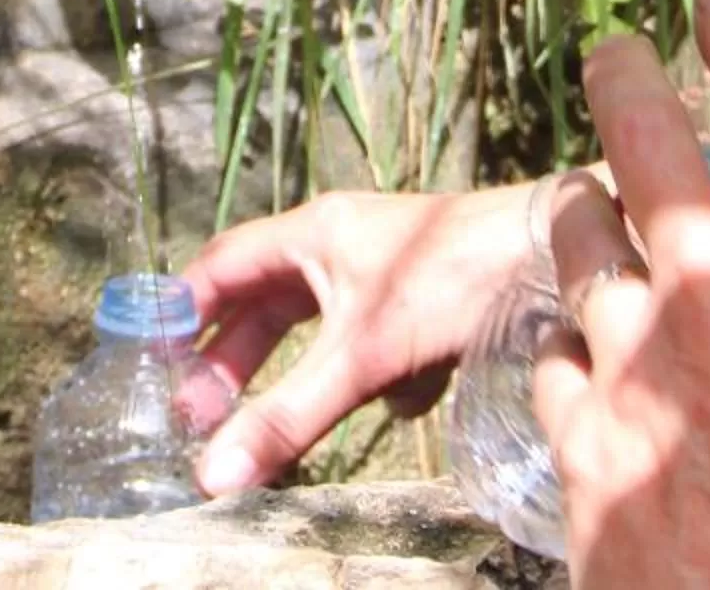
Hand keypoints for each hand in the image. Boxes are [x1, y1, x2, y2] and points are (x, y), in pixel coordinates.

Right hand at [178, 182, 534, 495]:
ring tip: (292, 421)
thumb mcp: (361, 355)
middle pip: (268, 304)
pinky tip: (418, 389)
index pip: (224, 265)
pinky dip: (392, 374)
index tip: (150, 354)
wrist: (558, 256)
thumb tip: (213, 475)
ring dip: (315, 373)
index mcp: (314, 233)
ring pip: (326, 330)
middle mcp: (344, 243)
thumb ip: (288, 416)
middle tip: (201, 412)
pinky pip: (384, 344)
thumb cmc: (455, 278)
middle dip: (236, 358)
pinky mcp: (430, 300)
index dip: (185, 308)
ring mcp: (388, 272)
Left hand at [535, 0, 709, 587]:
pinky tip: (580, 356)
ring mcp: (628, 361)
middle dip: (622, 76)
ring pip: (576, 234)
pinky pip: (550, 350)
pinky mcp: (571, 428)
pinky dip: (564, 342)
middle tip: (613, 54)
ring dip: (583, 211)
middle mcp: (709, 304)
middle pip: (642, 140)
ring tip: (590, 208)